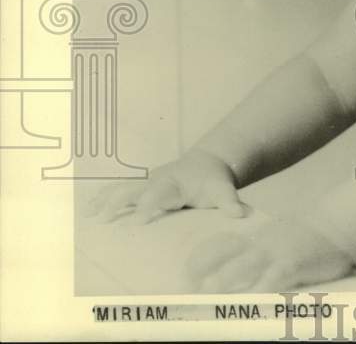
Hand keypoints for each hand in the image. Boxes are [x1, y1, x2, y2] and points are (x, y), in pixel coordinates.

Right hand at [85, 149, 244, 223]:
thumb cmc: (214, 181)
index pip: (160, 193)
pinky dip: (104, 198)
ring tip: (89, 215)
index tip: (139, 220)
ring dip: (106, 200)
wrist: (208, 164)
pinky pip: (120, 191)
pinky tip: (90, 211)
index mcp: (176, 183)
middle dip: (119, 202)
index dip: (150, 205)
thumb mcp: (223, 190)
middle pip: (134, 189)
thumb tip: (239, 215)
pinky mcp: (143, 187)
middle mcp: (158, 181)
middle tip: (104, 219)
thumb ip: (229, 203)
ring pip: (123, 188)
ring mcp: (148, 183)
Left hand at [185, 215, 354, 292]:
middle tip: (186, 295)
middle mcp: (261, 243)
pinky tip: (250, 305)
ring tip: (207, 299)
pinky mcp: (293, 264)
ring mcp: (276, 253)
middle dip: (205, 276)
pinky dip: (259, 293)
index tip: (184, 276)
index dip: (200, 260)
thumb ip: (260, 250)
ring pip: (244, 268)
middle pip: (226, 258)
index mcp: (257, 237)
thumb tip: (239, 269)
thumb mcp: (279, 238)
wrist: (338, 226)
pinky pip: (272, 280)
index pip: (220, 245)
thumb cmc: (309, 237)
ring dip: (225, 284)